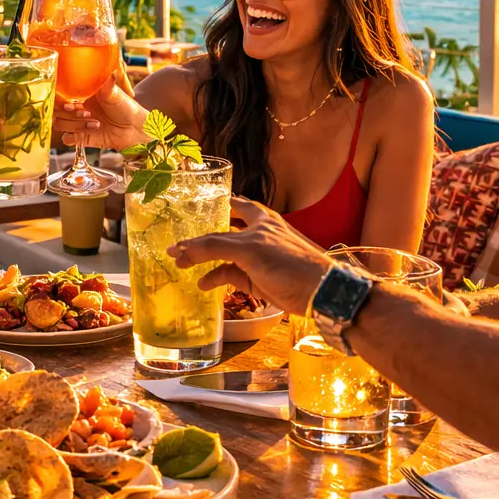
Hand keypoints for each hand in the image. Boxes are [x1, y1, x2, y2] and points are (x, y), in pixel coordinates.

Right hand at [53, 73, 148, 149]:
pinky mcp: (82, 137)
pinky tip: (87, 134)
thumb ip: (109, 86)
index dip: (61, 99)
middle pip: (55, 110)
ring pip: (60, 124)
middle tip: (86, 113)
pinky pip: (67, 139)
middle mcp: (76, 107)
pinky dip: (73, 138)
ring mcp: (77, 122)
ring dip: (74, 125)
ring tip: (95, 123)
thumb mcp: (117, 95)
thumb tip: (110, 72)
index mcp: (81, 93)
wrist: (136, 128)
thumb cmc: (127, 107)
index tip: (73, 103)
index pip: (59, 93)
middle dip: (67, 113)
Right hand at [168, 196, 333, 316]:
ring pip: (225, 257)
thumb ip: (214, 247)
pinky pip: (231, 277)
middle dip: (202, 238)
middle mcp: (257, 236)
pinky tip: (203, 283)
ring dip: (204, 260)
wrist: (318, 293)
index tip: (189, 210)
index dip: (211, 207)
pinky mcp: (257, 280)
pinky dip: (215, 279)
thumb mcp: (249, 249)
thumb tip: (182, 250)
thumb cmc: (289, 263)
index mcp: (260, 219)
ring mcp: (257, 259)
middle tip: (179, 243)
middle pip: (224, 232)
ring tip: (182, 264)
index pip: (230, 206)